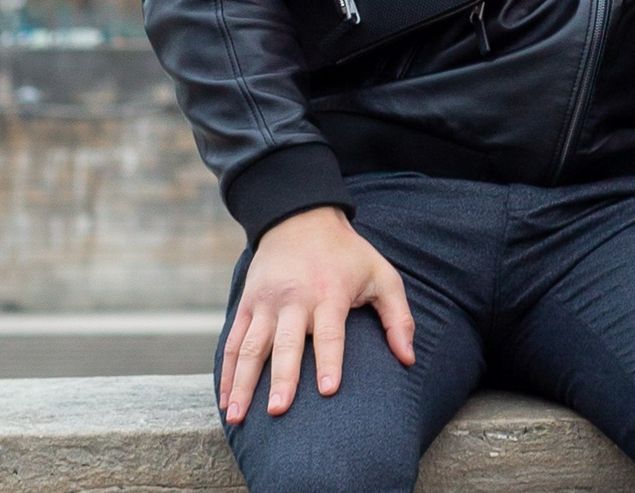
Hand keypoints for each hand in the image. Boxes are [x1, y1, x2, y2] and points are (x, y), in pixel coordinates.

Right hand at [220, 205, 414, 423]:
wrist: (302, 217)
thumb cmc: (347, 255)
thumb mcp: (381, 274)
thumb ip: (398, 317)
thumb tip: (408, 359)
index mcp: (330, 292)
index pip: (330, 332)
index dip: (330, 361)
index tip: (329, 391)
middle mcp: (295, 299)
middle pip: (286, 343)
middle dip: (283, 378)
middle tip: (279, 411)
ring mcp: (266, 302)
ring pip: (251, 347)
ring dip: (243, 383)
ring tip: (238, 417)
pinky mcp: (247, 304)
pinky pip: (232, 341)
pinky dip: (226, 372)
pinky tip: (226, 401)